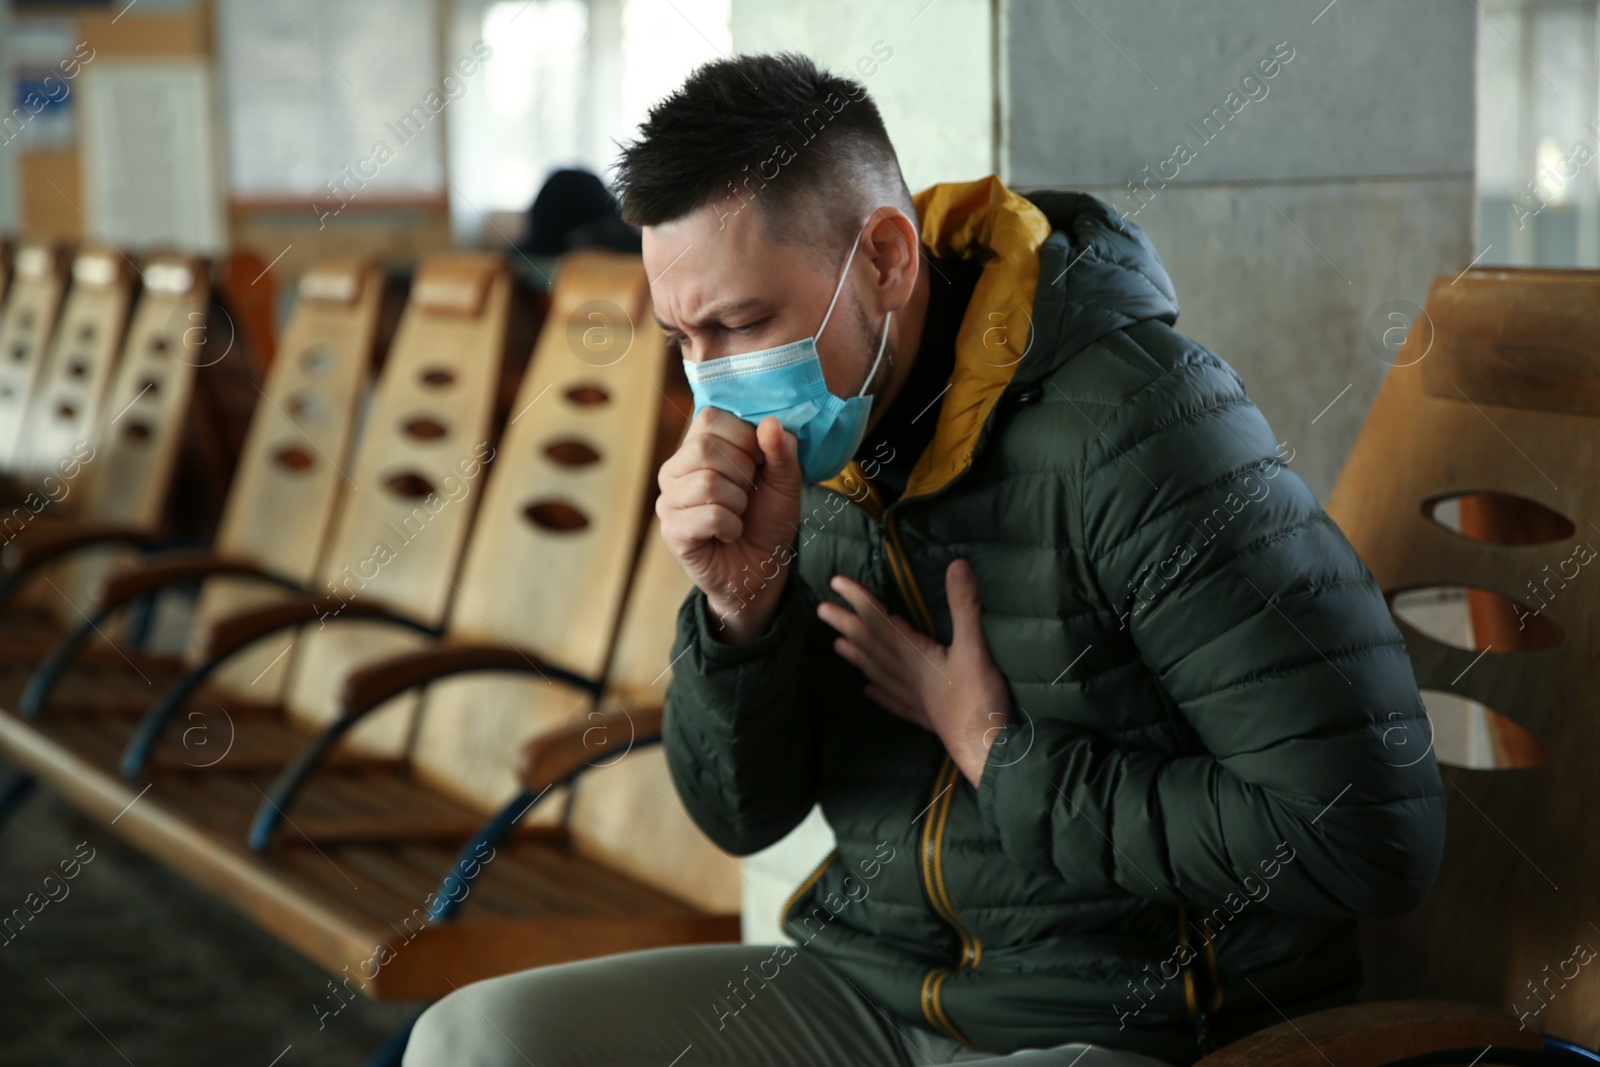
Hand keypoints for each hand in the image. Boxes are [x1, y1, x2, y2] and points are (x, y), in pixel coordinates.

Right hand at [657, 408, 801, 643]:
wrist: (760, 568)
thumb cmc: (766, 518)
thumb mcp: (784, 481)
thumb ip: (781, 451)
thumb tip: (771, 423)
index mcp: (697, 447)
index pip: (710, 418)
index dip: (744, 437)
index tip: (759, 462)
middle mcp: (675, 469)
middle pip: (705, 448)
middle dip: (743, 473)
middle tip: (748, 494)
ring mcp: (668, 500)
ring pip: (707, 483)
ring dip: (738, 503)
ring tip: (738, 514)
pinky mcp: (671, 531)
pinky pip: (708, 516)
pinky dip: (731, 526)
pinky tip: (729, 533)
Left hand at [817, 559, 1010, 787]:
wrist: (987, 751)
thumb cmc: (979, 699)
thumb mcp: (975, 647)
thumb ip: (965, 606)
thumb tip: (958, 565)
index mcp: (915, 657)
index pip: (880, 622)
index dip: (859, 600)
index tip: (836, 583)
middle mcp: (907, 676)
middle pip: (871, 646)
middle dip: (847, 625)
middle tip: (822, 610)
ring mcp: (915, 698)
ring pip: (878, 673)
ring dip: (857, 657)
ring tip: (837, 646)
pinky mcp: (926, 717)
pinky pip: (895, 702)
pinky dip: (880, 694)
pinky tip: (869, 691)